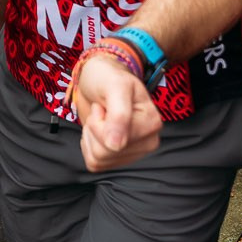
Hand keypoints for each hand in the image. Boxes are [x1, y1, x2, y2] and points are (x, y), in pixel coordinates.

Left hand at [71, 52, 162, 171]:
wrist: (98, 80)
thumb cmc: (108, 78)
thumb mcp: (115, 86)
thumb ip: (119, 114)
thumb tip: (117, 145)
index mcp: (152, 123)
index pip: (115, 142)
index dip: (100, 122)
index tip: (106, 104)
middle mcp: (147, 141)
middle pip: (106, 153)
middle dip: (94, 128)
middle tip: (102, 110)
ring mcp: (134, 152)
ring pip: (98, 159)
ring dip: (90, 135)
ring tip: (101, 117)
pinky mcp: (119, 159)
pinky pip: (94, 163)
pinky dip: (89, 144)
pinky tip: (99, 128)